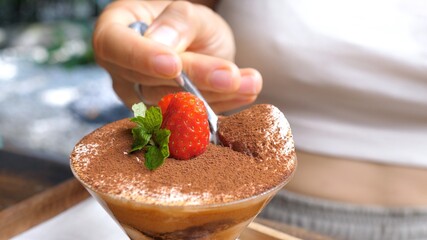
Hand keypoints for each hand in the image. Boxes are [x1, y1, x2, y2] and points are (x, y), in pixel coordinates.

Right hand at [92, 0, 261, 112]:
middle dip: (194, 80)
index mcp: (113, 32)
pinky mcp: (162, 118)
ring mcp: (139, 98)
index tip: (174, 65)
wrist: (195, 45)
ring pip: (171, 105)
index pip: (115, 46)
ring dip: (215, 96)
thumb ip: (178, 22)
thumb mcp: (188, 13)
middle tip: (230, 76)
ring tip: (250, 83)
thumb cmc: (185, 23)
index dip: (142, 58)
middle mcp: (120, 70)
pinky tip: (246, 93)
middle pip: (148, 81)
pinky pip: (189, 119)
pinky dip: (221, 105)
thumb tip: (163, 48)